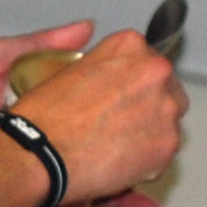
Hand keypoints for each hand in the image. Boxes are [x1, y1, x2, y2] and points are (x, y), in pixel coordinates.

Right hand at [11, 29, 186, 206]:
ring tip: (114, 145)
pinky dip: (146, 159)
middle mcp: (155, 71)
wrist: (39, 152)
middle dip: (146, 106)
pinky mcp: (167, 144)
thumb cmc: (45, 115)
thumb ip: (99, 62)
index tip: (116, 96)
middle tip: (115, 123)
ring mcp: (166, 108)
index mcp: (130, 46)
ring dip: (148, 132)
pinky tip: (119, 161)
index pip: (145, 61)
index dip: (130, 83)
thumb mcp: (68, 68)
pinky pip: (164, 152)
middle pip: (165, 89)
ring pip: (167, 121)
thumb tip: (100, 59)